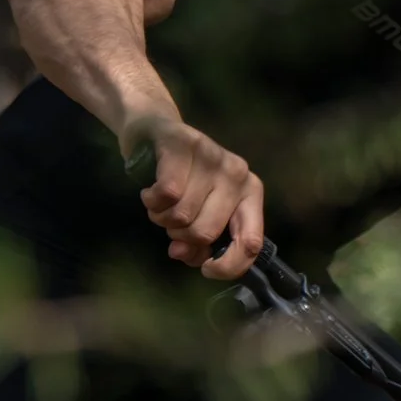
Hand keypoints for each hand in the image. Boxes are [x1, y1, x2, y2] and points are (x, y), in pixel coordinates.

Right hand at [138, 117, 264, 278]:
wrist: (154, 131)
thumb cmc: (181, 178)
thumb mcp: (197, 214)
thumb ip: (198, 242)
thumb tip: (183, 254)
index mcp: (250, 194)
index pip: (251, 243)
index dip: (227, 266)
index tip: (205, 269)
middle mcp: (238, 174)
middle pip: (205, 232)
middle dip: (179, 236)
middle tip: (170, 222)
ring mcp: (214, 156)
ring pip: (182, 215)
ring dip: (161, 218)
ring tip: (159, 204)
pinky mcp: (185, 143)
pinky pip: (167, 193)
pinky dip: (152, 201)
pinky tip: (150, 193)